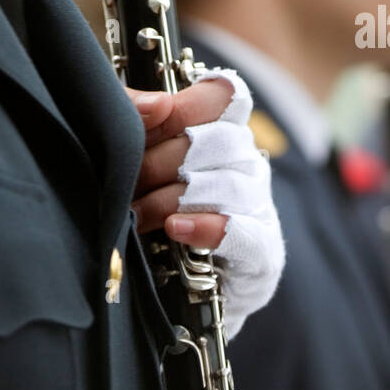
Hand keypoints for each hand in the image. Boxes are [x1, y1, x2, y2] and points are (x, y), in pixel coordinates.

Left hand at [124, 67, 285, 339]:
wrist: (162, 293)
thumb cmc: (142, 206)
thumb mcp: (131, 155)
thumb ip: (134, 115)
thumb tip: (152, 104)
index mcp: (219, 130)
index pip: (227, 96)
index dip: (191, 101)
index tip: (154, 115)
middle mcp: (247, 162)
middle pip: (221, 139)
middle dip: (163, 159)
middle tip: (127, 180)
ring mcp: (258, 207)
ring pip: (228, 183)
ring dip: (171, 198)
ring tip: (136, 214)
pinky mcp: (262, 254)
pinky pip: (245, 232)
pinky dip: (207, 227)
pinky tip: (174, 229)